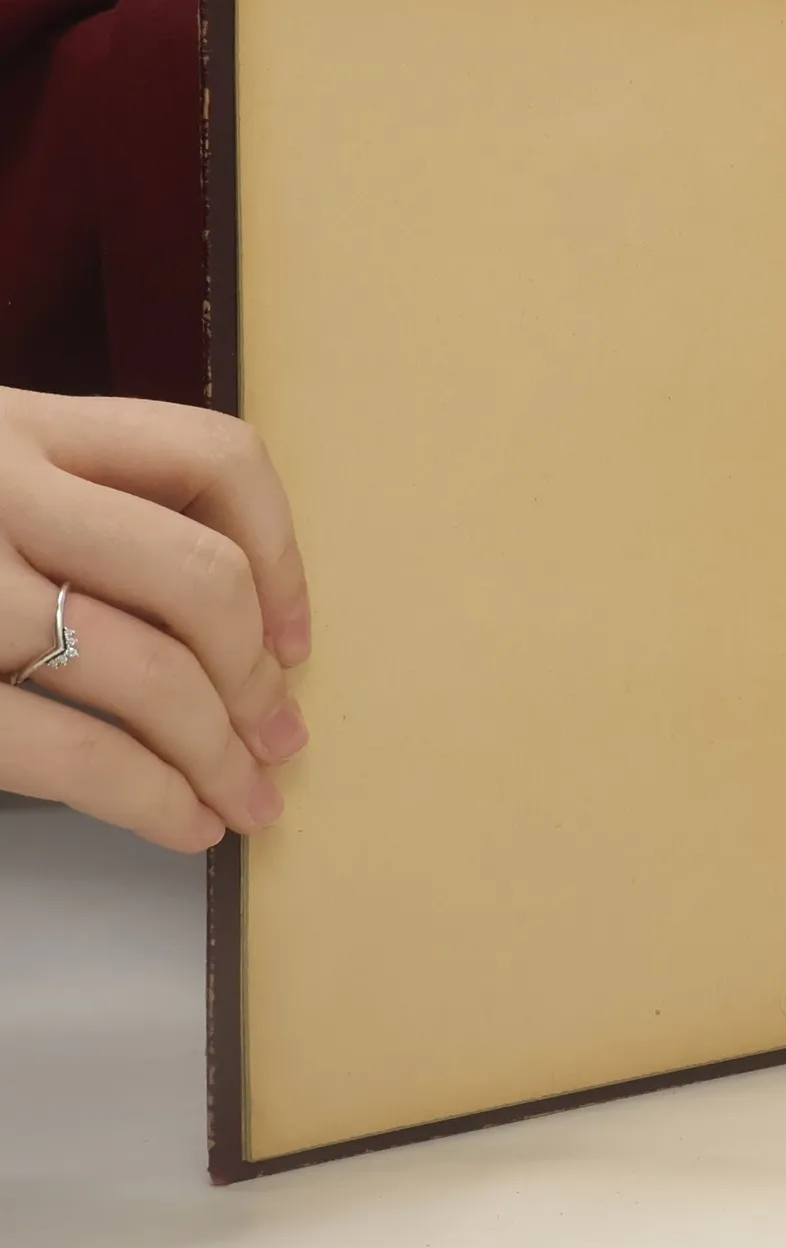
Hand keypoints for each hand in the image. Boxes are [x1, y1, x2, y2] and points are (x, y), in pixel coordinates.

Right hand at [0, 389, 310, 851]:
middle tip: (281, 743)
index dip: (285, 553)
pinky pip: (69, 750)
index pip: (211, 458)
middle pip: (201, 577)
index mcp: (15, 424)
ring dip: (221, 755)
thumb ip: (64, 510)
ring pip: (149, 670)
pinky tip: (181, 823)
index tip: (295, 636)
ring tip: (247, 805)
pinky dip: (150, 798)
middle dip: (258, 678)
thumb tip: (226, 624)